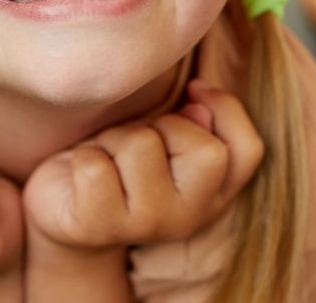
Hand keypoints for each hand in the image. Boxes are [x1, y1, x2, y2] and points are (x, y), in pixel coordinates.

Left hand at [23, 80, 263, 250]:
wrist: (68, 207)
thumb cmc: (123, 161)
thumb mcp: (164, 135)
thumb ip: (194, 121)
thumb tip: (199, 103)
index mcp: (213, 192)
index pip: (248, 150)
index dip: (227, 109)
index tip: (194, 89)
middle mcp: (189, 215)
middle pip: (206, 151)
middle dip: (166, 126)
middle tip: (140, 140)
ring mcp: (146, 225)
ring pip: (141, 147)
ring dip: (116, 138)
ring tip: (108, 156)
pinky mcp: (99, 226)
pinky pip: (95, 166)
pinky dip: (84, 157)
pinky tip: (82, 175)